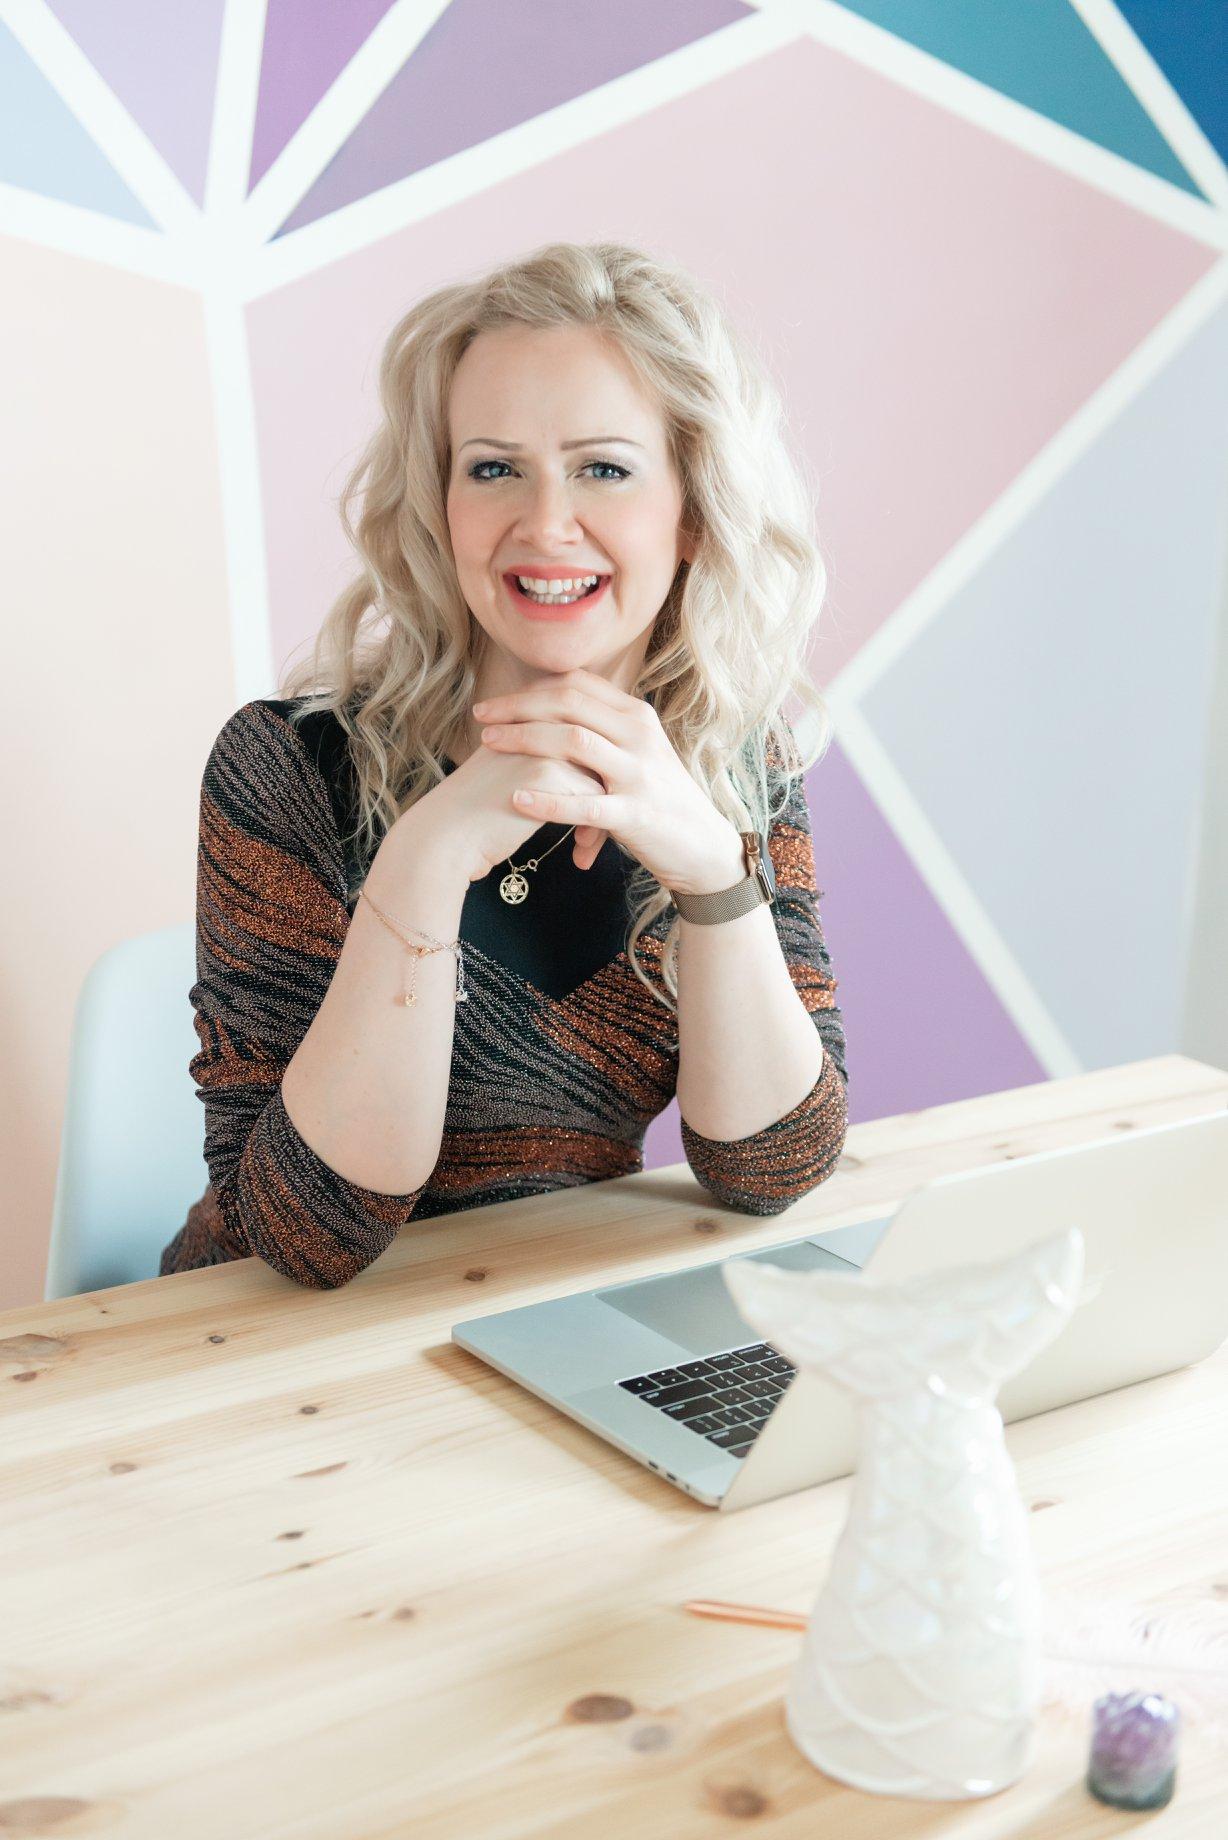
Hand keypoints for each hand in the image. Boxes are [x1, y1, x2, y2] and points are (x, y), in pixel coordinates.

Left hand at [473, 667, 746, 894]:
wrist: (703, 846)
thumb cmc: (659, 798)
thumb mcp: (638, 752)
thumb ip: (604, 727)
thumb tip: (555, 705)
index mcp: (636, 715)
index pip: (576, 684)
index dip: (531, 689)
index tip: (497, 703)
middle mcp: (639, 736)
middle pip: (568, 704)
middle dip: (517, 707)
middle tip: (480, 718)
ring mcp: (639, 774)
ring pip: (573, 742)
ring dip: (525, 739)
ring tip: (489, 746)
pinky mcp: (636, 814)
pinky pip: (585, 804)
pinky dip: (548, 801)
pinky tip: (517, 800)